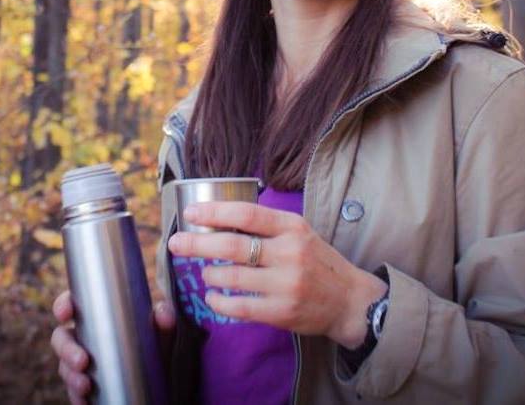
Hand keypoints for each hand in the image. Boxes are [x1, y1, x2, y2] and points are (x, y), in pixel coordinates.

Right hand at [51, 289, 175, 403]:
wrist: (158, 376)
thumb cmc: (154, 343)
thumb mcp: (160, 331)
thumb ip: (163, 318)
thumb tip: (163, 313)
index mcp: (98, 315)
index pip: (73, 304)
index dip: (63, 305)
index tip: (66, 312)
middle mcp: (85, 337)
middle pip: (61, 337)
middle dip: (66, 349)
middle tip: (83, 361)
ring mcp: (80, 362)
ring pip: (64, 366)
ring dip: (71, 377)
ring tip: (87, 385)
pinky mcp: (82, 385)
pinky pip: (72, 391)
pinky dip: (76, 396)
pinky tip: (85, 401)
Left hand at [168, 201, 386, 348]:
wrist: (348, 299)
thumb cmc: (318, 261)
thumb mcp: (300, 233)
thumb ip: (268, 227)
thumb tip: (221, 218)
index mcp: (293, 227)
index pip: (248, 214)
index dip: (215, 212)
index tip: (191, 212)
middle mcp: (290, 253)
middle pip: (233, 246)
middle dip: (198, 243)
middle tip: (176, 242)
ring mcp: (286, 284)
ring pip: (232, 277)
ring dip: (209, 273)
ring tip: (204, 271)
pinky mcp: (281, 312)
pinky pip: (239, 307)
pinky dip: (219, 301)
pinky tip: (213, 297)